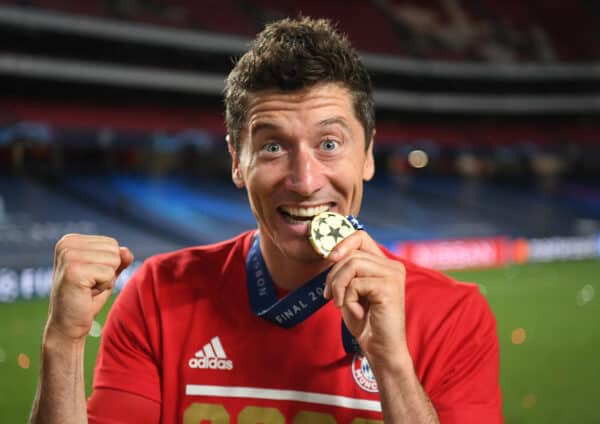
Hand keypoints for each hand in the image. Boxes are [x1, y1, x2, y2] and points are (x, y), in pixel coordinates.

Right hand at [46, 234, 133, 341]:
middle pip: (114, 250)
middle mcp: (66, 244)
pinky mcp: (73, 271)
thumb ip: (118, 259)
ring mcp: (68, 256)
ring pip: (114, 260)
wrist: (68, 324)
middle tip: (89, 285)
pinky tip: (86, 293)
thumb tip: (127, 251)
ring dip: (106, 279)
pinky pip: (109, 274)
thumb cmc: (86, 298)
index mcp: (70, 240)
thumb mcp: (105, 274)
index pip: (111, 243)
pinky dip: (104, 287)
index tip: (90, 277)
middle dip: (109, 271)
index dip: (108, 264)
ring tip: (88, 288)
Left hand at [324, 231, 408, 364]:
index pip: (360, 236)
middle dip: (333, 275)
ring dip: (338, 286)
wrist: (381, 348)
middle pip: (351, 253)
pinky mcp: (388, 288)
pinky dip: (348, 299)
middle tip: (329, 296)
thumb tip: (331, 253)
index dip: (341, 244)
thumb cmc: (365, 321)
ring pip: (352, 265)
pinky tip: (356, 312)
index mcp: (385, 264)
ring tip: (340, 303)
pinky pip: (355, 284)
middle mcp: (392, 266)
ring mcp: (392, 276)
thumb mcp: (351, 290)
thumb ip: (346, 271)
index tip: (329, 260)